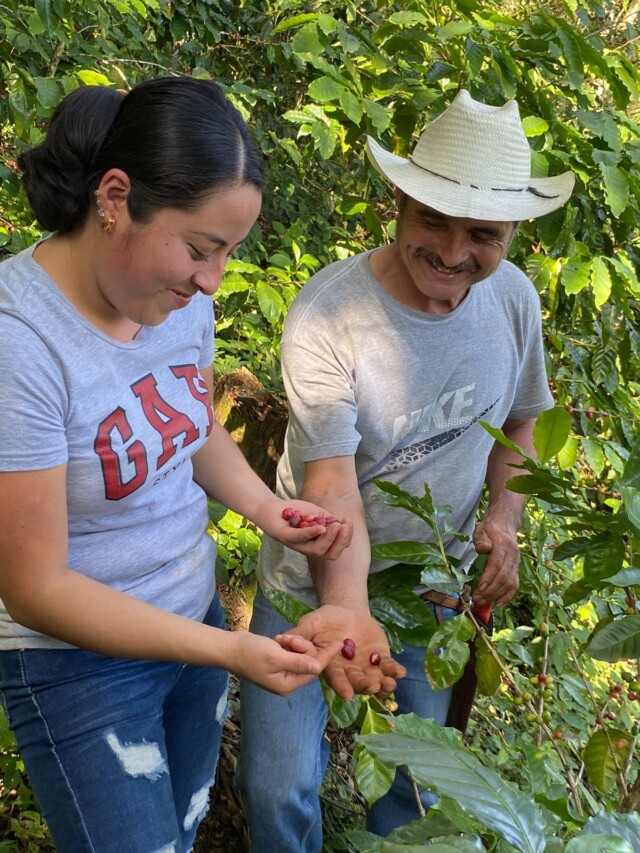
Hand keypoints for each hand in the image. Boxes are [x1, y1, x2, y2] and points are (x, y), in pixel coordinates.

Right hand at [231, 631, 342, 695]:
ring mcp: (281, 673)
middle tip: (287, 638)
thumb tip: (319, 668)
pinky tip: (277, 639)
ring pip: (300, 655)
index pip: (313, 670)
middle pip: (308, 663)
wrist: (229, 648)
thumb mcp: (276, 656)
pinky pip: (290, 653)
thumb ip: (299, 663)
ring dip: (293, 644)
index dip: (326, 656)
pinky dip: (287, 644)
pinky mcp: (276, 663)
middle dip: (302, 647)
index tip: (340, 643)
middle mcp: (287, 682)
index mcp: (287, 685)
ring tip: (279, 638)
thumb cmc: (250, 652)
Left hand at [255, 498, 352, 560]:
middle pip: (330, 554)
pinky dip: (311, 533)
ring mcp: (298, 545)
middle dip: (341, 541)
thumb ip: (329, 520)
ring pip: (317, 550)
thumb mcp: (318, 514)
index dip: (346, 537)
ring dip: (329, 538)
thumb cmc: (297, 513)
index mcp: (319, 544)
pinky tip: (320, 527)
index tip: (348, 521)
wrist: (275, 507)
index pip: (337, 548)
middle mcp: (309, 548)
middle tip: (344, 526)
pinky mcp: (286, 538)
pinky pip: (300, 539)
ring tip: (336, 525)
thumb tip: (340, 524)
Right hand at [278, 605, 405, 700]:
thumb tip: (282, 639)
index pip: (336, 679)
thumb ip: (300, 634)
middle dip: (365, 686)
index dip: (342, 686)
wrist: (346, 611)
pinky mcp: (381, 659)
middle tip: (372, 687)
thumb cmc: (325, 619)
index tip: (348, 694)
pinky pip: (389, 668)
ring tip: (389, 684)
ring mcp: (366, 667)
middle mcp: (349, 671)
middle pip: (357, 683)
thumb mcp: (311, 623)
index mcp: (331, 667)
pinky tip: (400, 672)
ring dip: (383, 684)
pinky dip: (395, 671)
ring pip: (375, 680)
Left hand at [472, 511, 519, 606]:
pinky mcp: (516, 569)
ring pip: (510, 583)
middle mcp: (512, 555)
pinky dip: (507, 596)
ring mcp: (516, 563)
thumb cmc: (489, 529)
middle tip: (477, 599)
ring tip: (483, 602)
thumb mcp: (481, 529)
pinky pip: (515, 585)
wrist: (505, 524)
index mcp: (503, 544)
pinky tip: (498, 603)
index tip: (478, 589)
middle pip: (504, 577)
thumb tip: (482, 548)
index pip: (496, 564)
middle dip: (490, 591)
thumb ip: (481, 539)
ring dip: (496, 595)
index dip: (488, 578)